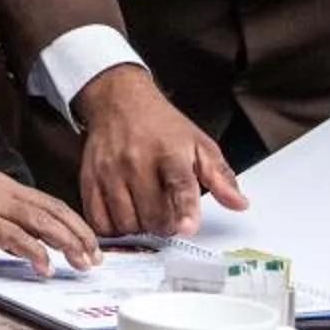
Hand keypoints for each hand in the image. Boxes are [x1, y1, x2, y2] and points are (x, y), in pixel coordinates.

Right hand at [0, 157, 100, 273]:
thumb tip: (11, 235)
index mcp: (1, 183)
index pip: (48, 201)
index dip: (72, 221)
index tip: (86, 239)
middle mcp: (1, 189)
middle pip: (53, 210)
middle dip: (79, 233)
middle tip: (95, 255)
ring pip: (42, 222)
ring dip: (67, 243)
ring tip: (81, 262)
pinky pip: (14, 237)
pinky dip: (34, 252)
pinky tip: (45, 266)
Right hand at [70, 66, 244, 236]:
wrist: (119, 102)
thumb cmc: (161, 126)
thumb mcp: (198, 143)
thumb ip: (220, 176)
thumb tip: (240, 204)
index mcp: (169, 151)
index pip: (179, 184)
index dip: (185, 209)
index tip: (188, 228)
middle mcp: (136, 161)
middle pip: (152, 214)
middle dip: (165, 225)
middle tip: (170, 217)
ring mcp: (109, 171)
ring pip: (126, 222)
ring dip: (140, 228)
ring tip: (147, 214)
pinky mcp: (89, 179)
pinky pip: (99, 219)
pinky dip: (113, 228)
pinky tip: (124, 216)